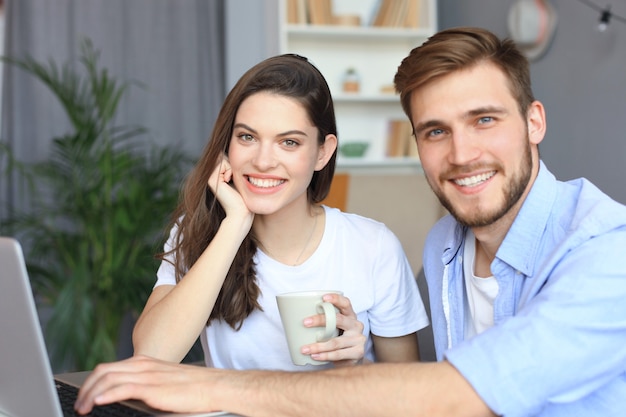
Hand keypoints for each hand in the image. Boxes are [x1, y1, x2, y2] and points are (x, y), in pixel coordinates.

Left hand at [74, 356, 220, 414]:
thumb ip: (145, 384)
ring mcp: (148, 375)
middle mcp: (143, 365)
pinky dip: (106, 394)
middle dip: (85, 388)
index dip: (90, 383)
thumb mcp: (164, 382)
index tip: (83, 398)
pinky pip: (123, 388)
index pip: (108, 368)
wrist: (214, 386)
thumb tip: (127, 396)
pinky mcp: (153, 388)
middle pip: (102, 371)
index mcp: (144, 362)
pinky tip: (98, 402)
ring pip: (108, 379)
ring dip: (90, 394)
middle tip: (78, 405)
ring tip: (82, 408)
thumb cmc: (193, 387)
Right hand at [207, 154, 253, 226]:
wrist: (240, 212)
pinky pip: (223, 163)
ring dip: (233, 168)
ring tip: (232, 181)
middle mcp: (212, 177)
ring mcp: (210, 178)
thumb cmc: (244, 199)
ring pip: (224, 159)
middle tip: (234, 180)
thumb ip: (236, 170)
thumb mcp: (240, 182)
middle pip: (225, 158)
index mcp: (218, 177)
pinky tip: (229, 181)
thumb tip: (235, 157)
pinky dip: (230, 171)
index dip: (235, 166)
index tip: (237, 179)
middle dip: (233, 166)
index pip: (227, 160)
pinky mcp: (211, 179)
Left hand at [301, 293, 365, 366]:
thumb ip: (325, 322)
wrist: (352, 358)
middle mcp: (356, 325)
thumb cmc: (338, 339)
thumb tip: (296, 318)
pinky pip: (338, 354)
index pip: (346, 303)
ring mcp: (358, 339)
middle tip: (305, 322)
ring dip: (318, 346)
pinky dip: (324, 356)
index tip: (323, 298)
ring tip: (305, 349)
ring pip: (335, 342)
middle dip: (320, 320)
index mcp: (350, 315)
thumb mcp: (334, 328)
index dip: (336, 299)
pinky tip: (315, 356)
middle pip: (338, 320)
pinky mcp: (357, 352)